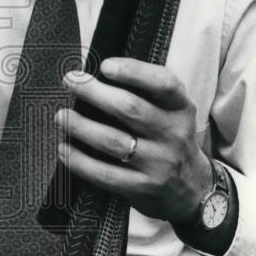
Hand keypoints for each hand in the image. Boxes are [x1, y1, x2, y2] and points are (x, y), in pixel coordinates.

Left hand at [55, 57, 212, 225]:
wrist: (194, 189)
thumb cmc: (170, 139)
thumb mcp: (173, 112)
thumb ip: (148, 92)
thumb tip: (99, 75)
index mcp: (180, 108)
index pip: (163, 84)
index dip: (134, 72)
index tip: (105, 66)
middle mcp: (172, 134)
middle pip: (130, 109)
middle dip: (94, 92)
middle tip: (70, 81)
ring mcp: (158, 163)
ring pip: (113, 141)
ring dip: (81, 126)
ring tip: (62, 116)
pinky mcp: (143, 187)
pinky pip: (104, 174)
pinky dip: (79, 161)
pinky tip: (64, 149)